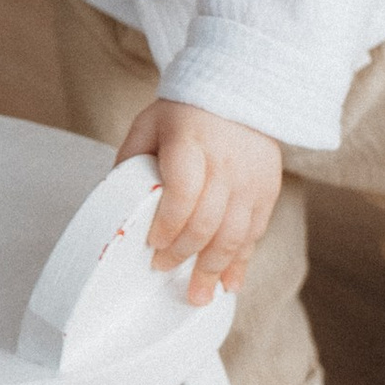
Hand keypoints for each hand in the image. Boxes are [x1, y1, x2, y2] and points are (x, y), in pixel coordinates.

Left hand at [117, 97, 282, 302]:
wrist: (244, 89)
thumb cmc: (188, 109)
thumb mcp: (150, 123)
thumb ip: (132, 159)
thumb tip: (116, 200)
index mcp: (192, 144)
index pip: (182, 193)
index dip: (167, 225)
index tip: (152, 244)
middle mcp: (225, 164)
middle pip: (207, 222)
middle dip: (184, 255)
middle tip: (164, 271)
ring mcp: (251, 180)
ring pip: (234, 235)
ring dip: (214, 270)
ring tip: (198, 296)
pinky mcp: (267, 191)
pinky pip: (255, 233)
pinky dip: (241, 261)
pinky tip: (229, 283)